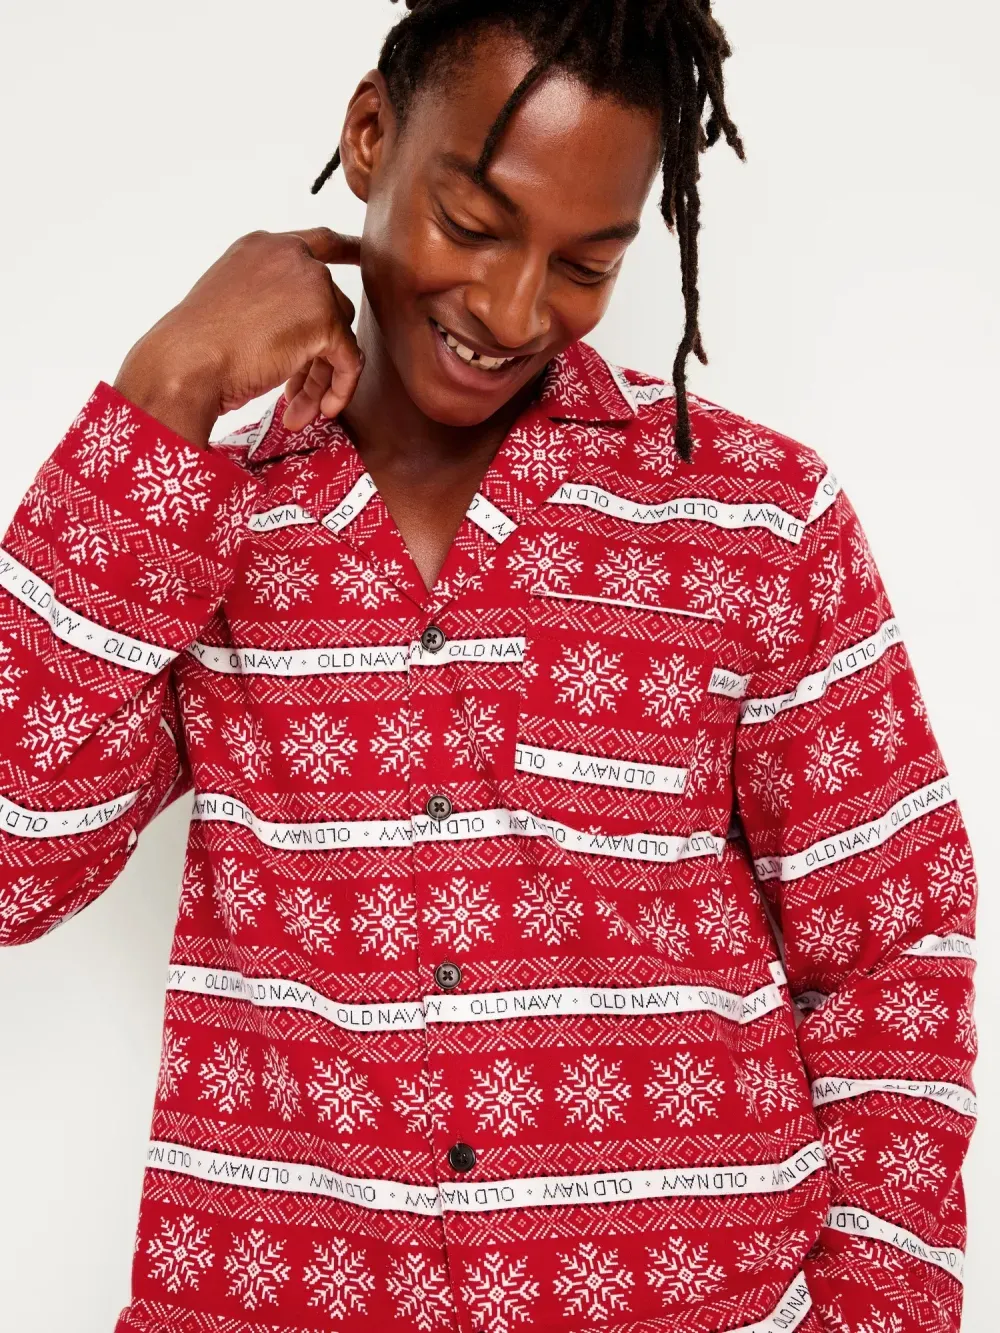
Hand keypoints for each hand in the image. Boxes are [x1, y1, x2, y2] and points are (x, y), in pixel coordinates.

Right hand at [113, 228, 362, 446]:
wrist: (186, 364)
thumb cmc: (197, 347)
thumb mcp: (235, 307)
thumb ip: (272, 303)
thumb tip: (307, 336)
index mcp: (263, 247)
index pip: (317, 243)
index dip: (344, 250)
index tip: (359, 255)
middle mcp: (290, 256)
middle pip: (329, 306)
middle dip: (316, 354)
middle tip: (295, 394)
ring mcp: (311, 285)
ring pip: (339, 336)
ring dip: (321, 378)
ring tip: (298, 410)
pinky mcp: (325, 320)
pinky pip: (350, 360)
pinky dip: (340, 389)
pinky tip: (322, 410)